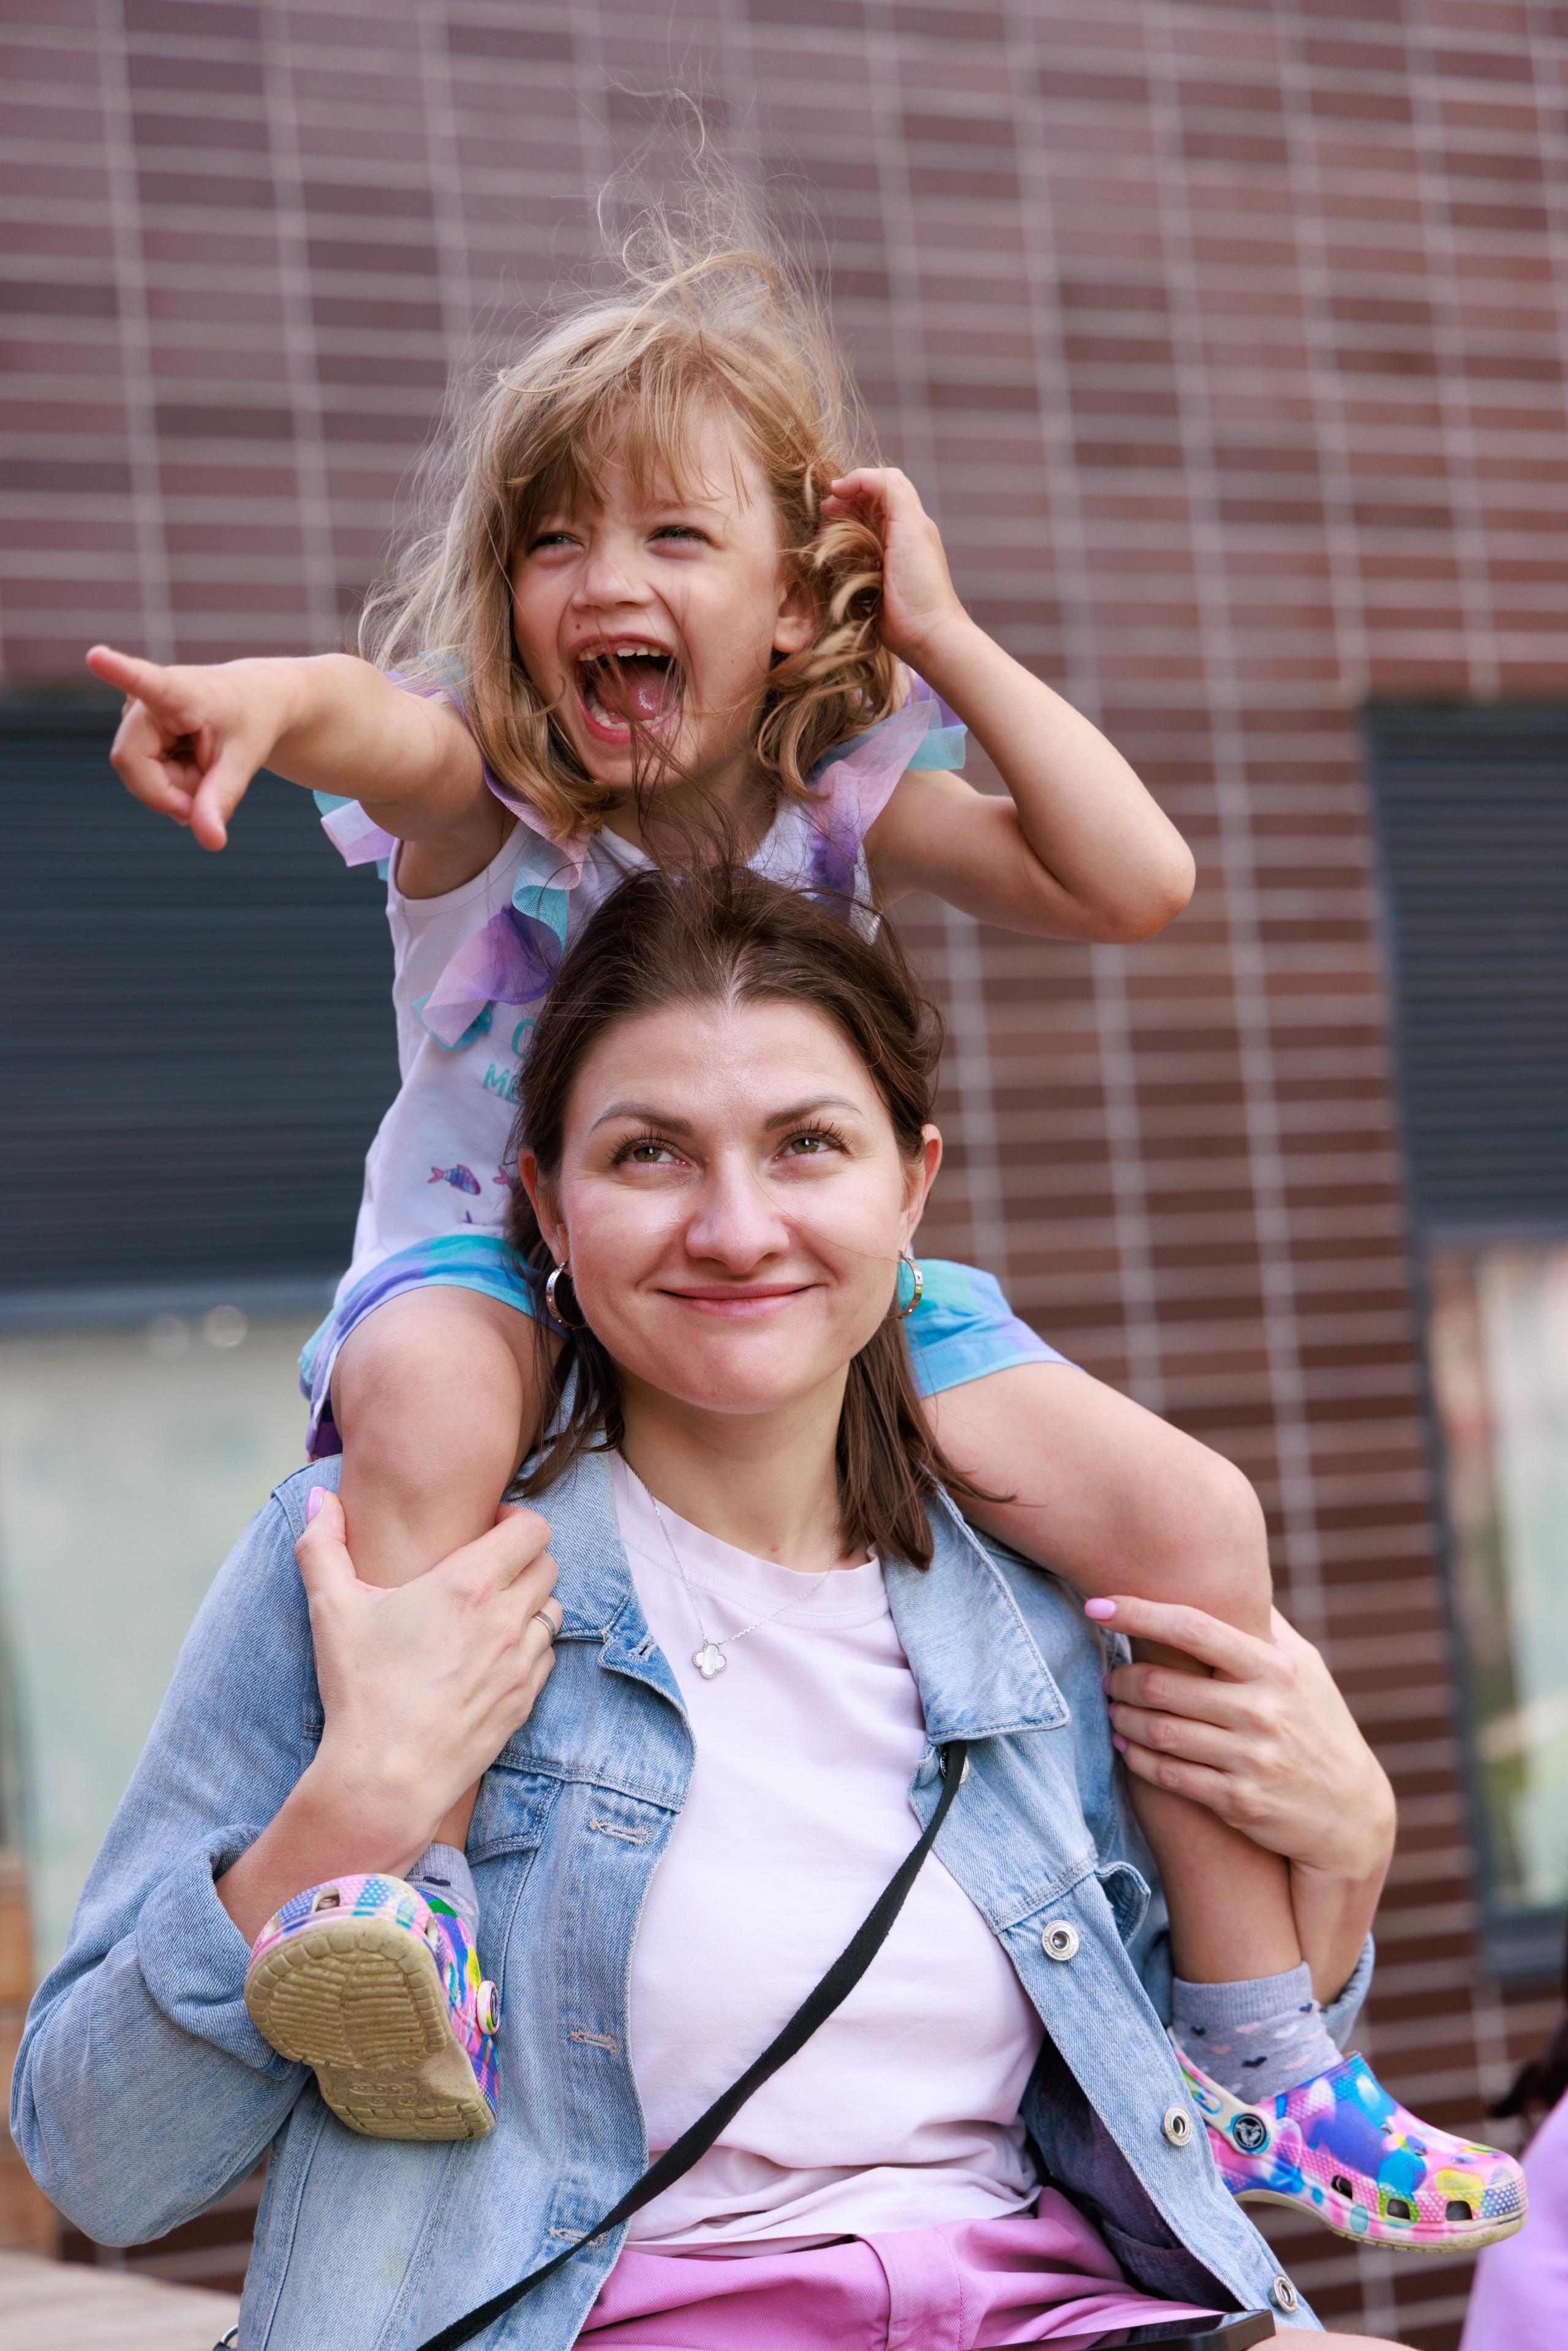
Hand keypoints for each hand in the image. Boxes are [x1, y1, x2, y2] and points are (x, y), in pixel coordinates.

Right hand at [86, 643, 287, 849]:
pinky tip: (189, 762)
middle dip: (170, 791)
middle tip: (209, 789)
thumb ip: (221, 800)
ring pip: (138, 775)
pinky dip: (170, 783)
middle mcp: (145, 697)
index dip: (119, 672)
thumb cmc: (251, 722)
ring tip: (203, 764)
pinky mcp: (130, 728)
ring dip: (174, 787)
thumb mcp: (244, 761)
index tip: (96, 657)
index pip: (145, 682)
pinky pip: (141, 774)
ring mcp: (132, 713)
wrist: (252, 701)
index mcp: (179, 691)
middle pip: (133, 765)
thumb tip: (211, 843)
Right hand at [298, 1488, 560, 1859]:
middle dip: (522, 1559)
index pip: (533, 1528)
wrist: (386, 1777)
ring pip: (551, 1610)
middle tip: (485, 1571)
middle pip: (548, 1564)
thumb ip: (322, 1544)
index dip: (513, 1521)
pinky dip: (527, 1648)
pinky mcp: (526, 1699)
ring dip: (527, 1604)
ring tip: (486, 1615)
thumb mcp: (330, 1609)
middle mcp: (507, 1617)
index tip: (485, 1531)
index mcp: (469, 1583)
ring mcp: (522, 1661)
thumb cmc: (360, 1690)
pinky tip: (490, 1657)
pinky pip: (546, 1654)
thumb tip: (322, 1498)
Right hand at [818, 467, 968, 669]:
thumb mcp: (910, 524)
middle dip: (841, 504)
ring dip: (836, 528)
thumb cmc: (920, 578)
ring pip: (853, 529)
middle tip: (824, 515)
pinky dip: (838, 553)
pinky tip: (833, 560)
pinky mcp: (871, 581)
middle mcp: (897, 534)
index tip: (835, 493)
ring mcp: (883, 558)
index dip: (856, 481)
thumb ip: (890, 490)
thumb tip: (852, 481)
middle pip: (863, 504)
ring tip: (824, 538)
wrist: (925, 631)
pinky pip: (850, 558)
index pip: (880, 483)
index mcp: (909, 517)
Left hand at [1100, 1597, 1395, 1884]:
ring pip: (1159, 1731)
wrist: (1352, 1815)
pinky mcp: (1239, 1802)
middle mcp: (1263, 1711)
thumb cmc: (1320, 1725)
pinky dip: (1137, 1759)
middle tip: (1109, 1676)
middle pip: (1164, 1684)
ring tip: (1113, 1709)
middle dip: (1123, 1678)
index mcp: (1275, 1669)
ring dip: (1123, 1719)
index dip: (1138, 1612)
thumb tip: (1228, 1568)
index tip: (1096, 1605)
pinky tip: (1127, 1747)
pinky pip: (1169, 1776)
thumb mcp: (1306, 1668)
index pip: (1193, 1627)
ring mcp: (1251, 1759)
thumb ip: (1263, 1625)